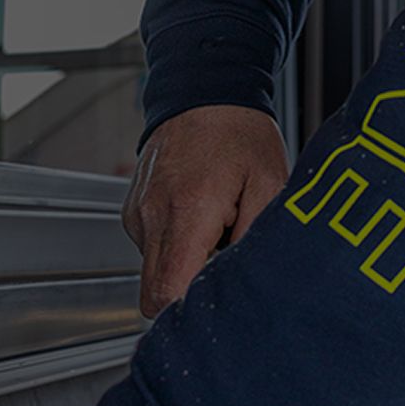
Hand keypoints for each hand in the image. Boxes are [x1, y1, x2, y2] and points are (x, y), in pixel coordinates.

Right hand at [122, 105, 289, 316]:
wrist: (203, 90)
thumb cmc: (239, 133)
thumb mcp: (270, 184)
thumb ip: (257, 240)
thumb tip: (247, 286)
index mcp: (188, 212)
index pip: (167, 293)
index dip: (188, 314)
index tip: (214, 316)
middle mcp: (152, 216)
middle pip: (152, 295)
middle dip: (186, 299)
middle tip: (222, 280)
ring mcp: (137, 214)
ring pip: (154, 273)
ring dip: (184, 267)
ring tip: (217, 232)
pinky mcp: (134, 211)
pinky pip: (152, 249)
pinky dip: (176, 246)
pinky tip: (201, 217)